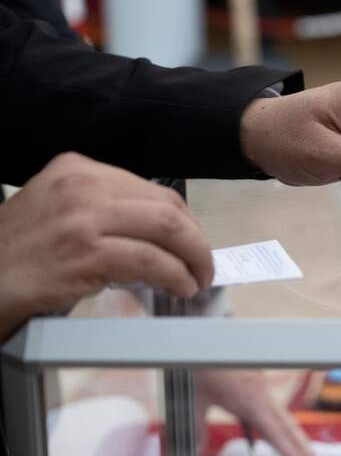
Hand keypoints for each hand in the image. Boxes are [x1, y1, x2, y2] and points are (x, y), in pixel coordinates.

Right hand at [0, 153, 213, 339]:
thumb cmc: (21, 251)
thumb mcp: (58, 208)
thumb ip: (104, 207)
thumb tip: (161, 231)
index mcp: (79, 168)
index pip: (153, 191)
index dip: (185, 222)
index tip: (193, 244)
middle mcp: (83, 184)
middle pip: (167, 207)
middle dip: (197, 240)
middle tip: (204, 265)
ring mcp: (85, 217)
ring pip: (167, 230)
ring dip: (194, 259)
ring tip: (197, 280)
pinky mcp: (87, 253)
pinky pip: (152, 262)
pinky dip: (176, 276)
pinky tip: (180, 287)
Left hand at [195, 369, 322, 455]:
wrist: (207, 338)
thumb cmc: (203, 366)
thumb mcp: (195, 398)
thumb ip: (198, 426)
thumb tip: (197, 449)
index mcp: (252, 403)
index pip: (276, 434)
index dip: (290, 453)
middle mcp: (263, 396)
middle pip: (289, 427)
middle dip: (304, 448)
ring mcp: (264, 388)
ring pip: (285, 417)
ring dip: (297, 436)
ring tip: (309, 453)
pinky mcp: (260, 381)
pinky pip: (277, 407)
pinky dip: (284, 423)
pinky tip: (286, 430)